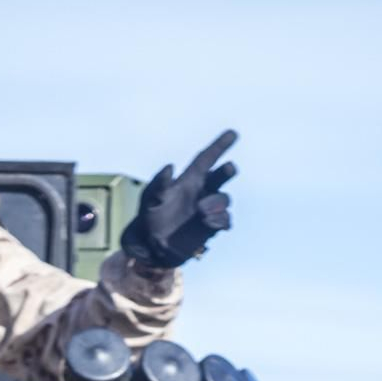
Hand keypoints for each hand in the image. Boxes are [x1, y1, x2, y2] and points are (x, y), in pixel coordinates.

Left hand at [121, 130, 237, 269]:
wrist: (152, 246)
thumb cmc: (149, 217)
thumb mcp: (148, 199)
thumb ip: (158, 183)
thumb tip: (170, 168)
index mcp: (188, 180)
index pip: (206, 159)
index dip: (219, 146)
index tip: (233, 134)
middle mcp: (201, 192)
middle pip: (221, 177)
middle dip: (226, 171)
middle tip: (228, 169)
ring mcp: (208, 210)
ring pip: (224, 199)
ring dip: (217, 202)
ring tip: (201, 211)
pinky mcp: (211, 227)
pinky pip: (225, 220)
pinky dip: (221, 220)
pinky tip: (208, 222)